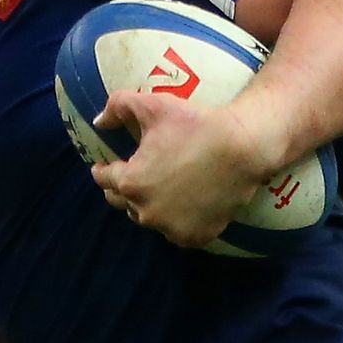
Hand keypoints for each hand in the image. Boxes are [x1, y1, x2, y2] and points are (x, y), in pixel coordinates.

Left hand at [88, 93, 285, 248]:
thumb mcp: (153, 105)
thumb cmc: (196, 124)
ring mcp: (170, 228)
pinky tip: (182, 208)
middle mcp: (146, 212)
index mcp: (130, 182)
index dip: (104, 170)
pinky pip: (177, 232)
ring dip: (150, 207)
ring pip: (150, 219)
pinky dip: (177, 222)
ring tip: (160, 192)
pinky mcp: (194, 238)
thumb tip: (99, 122)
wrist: (244, 148)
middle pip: (124, 203)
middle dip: (125, 189)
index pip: (105, 179)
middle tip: (134, 178)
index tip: (105, 167)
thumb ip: (118, 106)